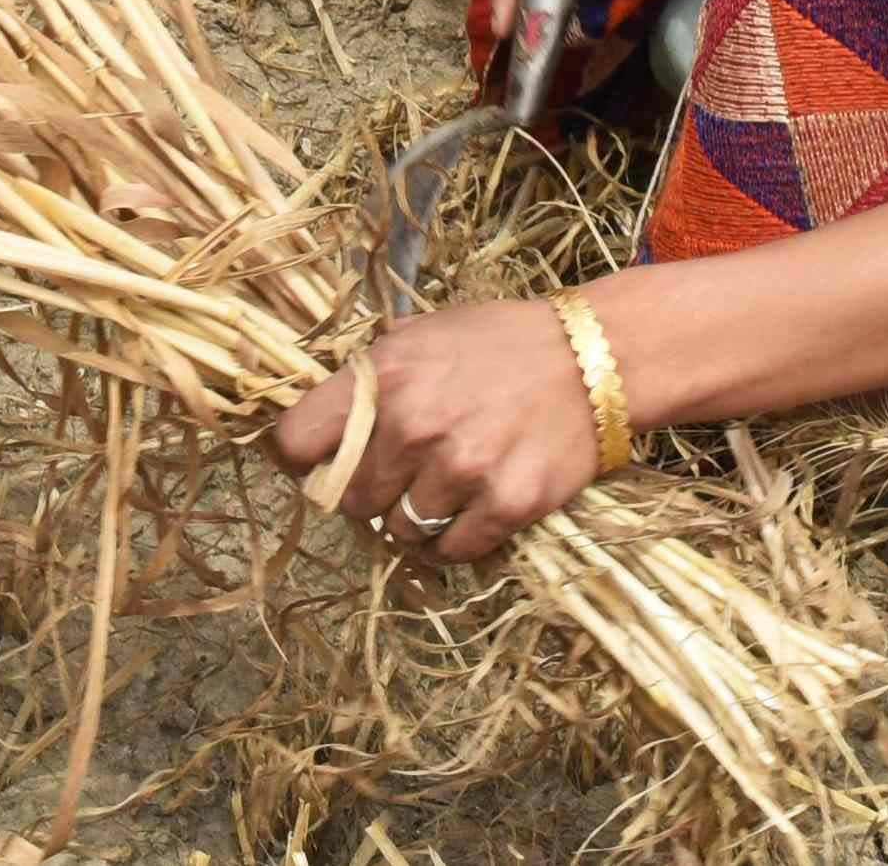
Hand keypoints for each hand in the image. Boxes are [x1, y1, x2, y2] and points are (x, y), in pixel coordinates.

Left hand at [266, 302, 602, 565]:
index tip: (316, 464)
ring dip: (409, 520)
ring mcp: (462, 470)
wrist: (591, 359)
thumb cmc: (497, 343)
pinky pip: (453, 550)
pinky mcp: (506, 505)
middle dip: (364, 494)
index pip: (296, 441)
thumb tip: (317, 425)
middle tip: (392, 479)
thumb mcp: (416, 336)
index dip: (300, 459)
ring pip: (398, 531)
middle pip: (348, 500)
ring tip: (436, 492)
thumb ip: (365, 381)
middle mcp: (415, 426)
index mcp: (382, 377)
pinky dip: (453, 540)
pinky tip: (467, 510)